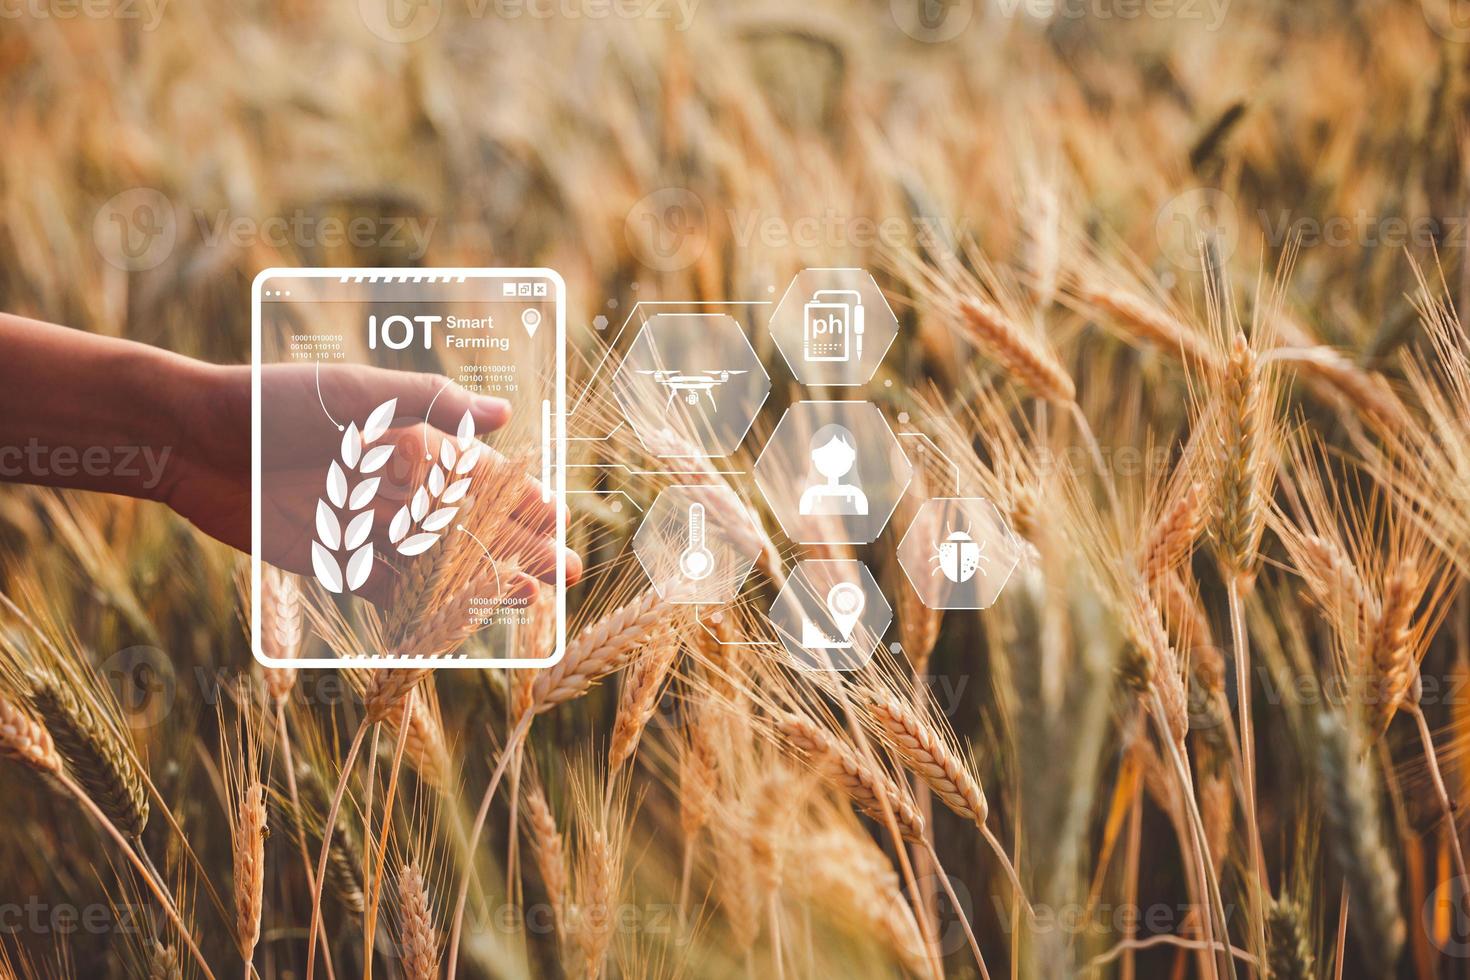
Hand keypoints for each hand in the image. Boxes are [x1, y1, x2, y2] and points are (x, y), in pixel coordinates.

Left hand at [165, 361, 580, 603]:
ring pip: (440, 561)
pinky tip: (461, 620)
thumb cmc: (274, 402)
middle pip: (469, 522)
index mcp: (407, 442)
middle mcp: (393, 487)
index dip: (521, 496)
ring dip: (484, 579)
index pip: (479, 474)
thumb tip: (504, 413)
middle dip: (519, 545)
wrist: (192, 440)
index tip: (560, 517)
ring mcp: (366, 526)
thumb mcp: (356, 393)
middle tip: (567, 572)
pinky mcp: (332, 561)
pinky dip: (424, 606)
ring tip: (531, 598)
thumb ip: (430, 402)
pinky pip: (388, 589)